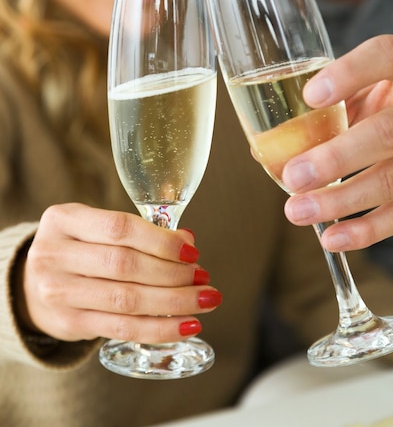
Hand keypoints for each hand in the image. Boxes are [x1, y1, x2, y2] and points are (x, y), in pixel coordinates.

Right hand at [18, 203, 220, 343]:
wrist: (32, 283)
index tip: (192, 251)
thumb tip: (188, 242)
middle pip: (126, 265)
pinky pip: (121, 329)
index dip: (161, 241)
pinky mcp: (67, 323)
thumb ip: (137, 231)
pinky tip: (186, 325)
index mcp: (64, 219)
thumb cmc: (77, 248)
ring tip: (204, 300)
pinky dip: (159, 328)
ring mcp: (57, 291)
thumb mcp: (94, 227)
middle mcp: (54, 254)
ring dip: (174, 302)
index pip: (120, 228)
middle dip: (173, 274)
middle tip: (203, 277)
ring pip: (127, 300)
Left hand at [282, 35, 392, 251]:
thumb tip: (270, 144)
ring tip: (299, 211)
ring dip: (344, 200)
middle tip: (294, 175)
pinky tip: (333, 238)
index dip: (351, 73)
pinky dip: (369, 229)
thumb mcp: (373, 81)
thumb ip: (335, 101)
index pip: (388, 56)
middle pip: (391, 130)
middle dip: (338, 158)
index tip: (310, 94)